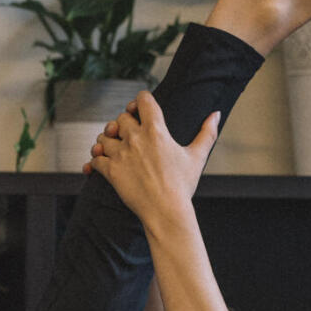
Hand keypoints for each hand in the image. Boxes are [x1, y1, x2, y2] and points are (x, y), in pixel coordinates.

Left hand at [84, 91, 219, 225]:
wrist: (166, 211)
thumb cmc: (183, 185)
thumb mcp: (197, 156)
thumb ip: (207, 133)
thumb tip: (216, 114)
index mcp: (156, 130)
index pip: (143, 99)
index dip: (139, 101)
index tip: (139, 109)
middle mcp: (135, 138)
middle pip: (120, 118)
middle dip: (123, 124)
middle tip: (126, 134)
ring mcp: (121, 154)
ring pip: (103, 137)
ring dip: (106, 142)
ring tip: (111, 149)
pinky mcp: (111, 171)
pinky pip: (94, 159)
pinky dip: (94, 161)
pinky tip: (98, 164)